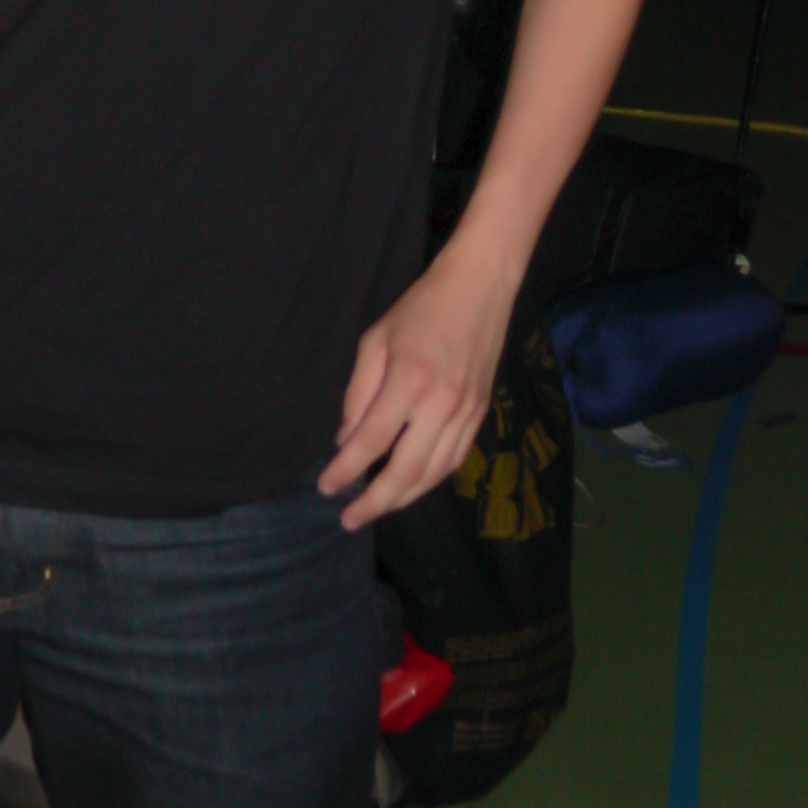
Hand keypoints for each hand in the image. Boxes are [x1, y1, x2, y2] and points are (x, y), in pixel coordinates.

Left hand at [317, 239, 515, 530]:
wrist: (480, 288)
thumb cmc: (421, 308)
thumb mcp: (376, 340)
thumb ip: (358, 392)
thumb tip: (345, 440)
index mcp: (408, 382)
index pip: (371, 442)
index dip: (346, 471)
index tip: (326, 488)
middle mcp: (441, 405)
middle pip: (405, 471)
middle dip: (375, 502)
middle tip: (350, 519)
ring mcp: (466, 413)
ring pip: (433, 474)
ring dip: (403, 498)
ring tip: (377, 508)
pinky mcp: (481, 414)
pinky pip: (455, 460)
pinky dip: (431, 480)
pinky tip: (412, 486)